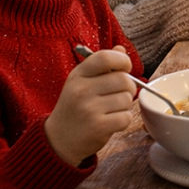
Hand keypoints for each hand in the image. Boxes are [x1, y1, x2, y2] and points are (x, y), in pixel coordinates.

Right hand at [44, 47, 135, 166]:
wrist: (59, 140)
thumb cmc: (75, 107)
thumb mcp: (82, 81)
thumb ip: (102, 65)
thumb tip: (121, 49)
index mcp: (78, 75)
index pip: (105, 58)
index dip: (123, 60)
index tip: (125, 68)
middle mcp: (81, 90)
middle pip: (124, 79)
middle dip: (128, 87)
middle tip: (118, 94)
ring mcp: (89, 109)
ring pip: (127, 99)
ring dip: (124, 106)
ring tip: (110, 110)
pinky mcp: (98, 127)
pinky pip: (126, 117)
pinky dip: (123, 120)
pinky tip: (110, 122)